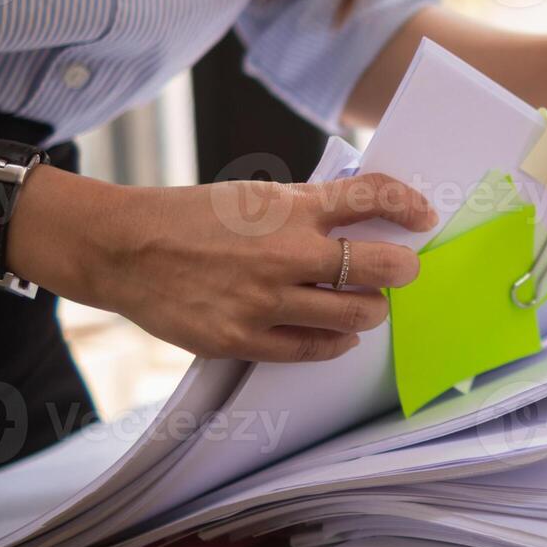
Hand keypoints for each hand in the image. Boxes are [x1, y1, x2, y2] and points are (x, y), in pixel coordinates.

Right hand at [10, 171, 436, 362]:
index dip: (408, 205)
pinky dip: (336, 341)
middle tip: (402, 270)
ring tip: (368, 303)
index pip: (371, 197)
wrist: (123, 248)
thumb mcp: (255, 197)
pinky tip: (340, 334)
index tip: (423, 216)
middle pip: (379, 267)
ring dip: (372, 308)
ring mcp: (265, 300)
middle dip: (402, 269)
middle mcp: (285, 252)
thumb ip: (308, 207)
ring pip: (356, 314)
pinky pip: (312, 349)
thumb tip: (365, 219)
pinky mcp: (242, 339)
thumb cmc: (193, 218)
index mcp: (289, 207)